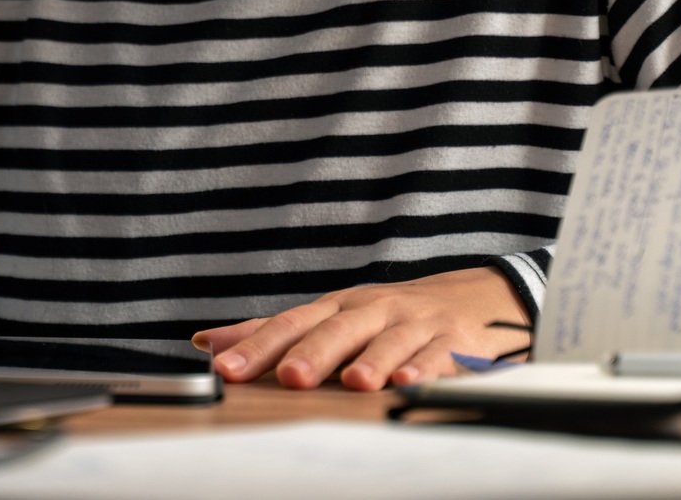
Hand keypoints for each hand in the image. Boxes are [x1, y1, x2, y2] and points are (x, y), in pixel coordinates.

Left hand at [192, 266, 528, 390]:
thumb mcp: (330, 317)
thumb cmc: (387, 315)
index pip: (289, 324)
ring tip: (353, 383)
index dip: (256, 346)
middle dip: (311, 354)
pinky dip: (425, 370)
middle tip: (288, 378)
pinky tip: (409, 384)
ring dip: (371, 360)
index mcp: (337, 307)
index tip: (223, 369)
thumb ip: (270, 333)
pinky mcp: (454, 342)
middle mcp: (371, 311)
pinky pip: (439, 356)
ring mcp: (413, 324)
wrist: (475, 296)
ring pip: (389, 341)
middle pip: (336, 330)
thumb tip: (205, 343)